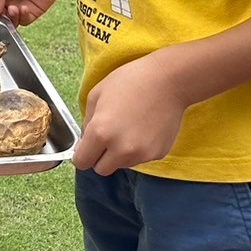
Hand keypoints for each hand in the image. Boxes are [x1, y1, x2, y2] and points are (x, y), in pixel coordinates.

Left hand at [72, 53, 188, 174]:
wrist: (167, 81)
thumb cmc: (129, 81)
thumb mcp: (97, 94)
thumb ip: (87, 121)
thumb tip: (86, 139)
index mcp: (100, 133)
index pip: (82, 162)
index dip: (82, 154)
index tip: (87, 147)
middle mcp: (120, 149)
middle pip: (101, 169)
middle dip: (100, 157)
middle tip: (106, 139)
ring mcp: (141, 154)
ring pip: (121, 164)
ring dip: (119, 153)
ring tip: (127, 128)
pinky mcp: (157, 155)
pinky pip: (139, 159)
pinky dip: (137, 149)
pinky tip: (143, 129)